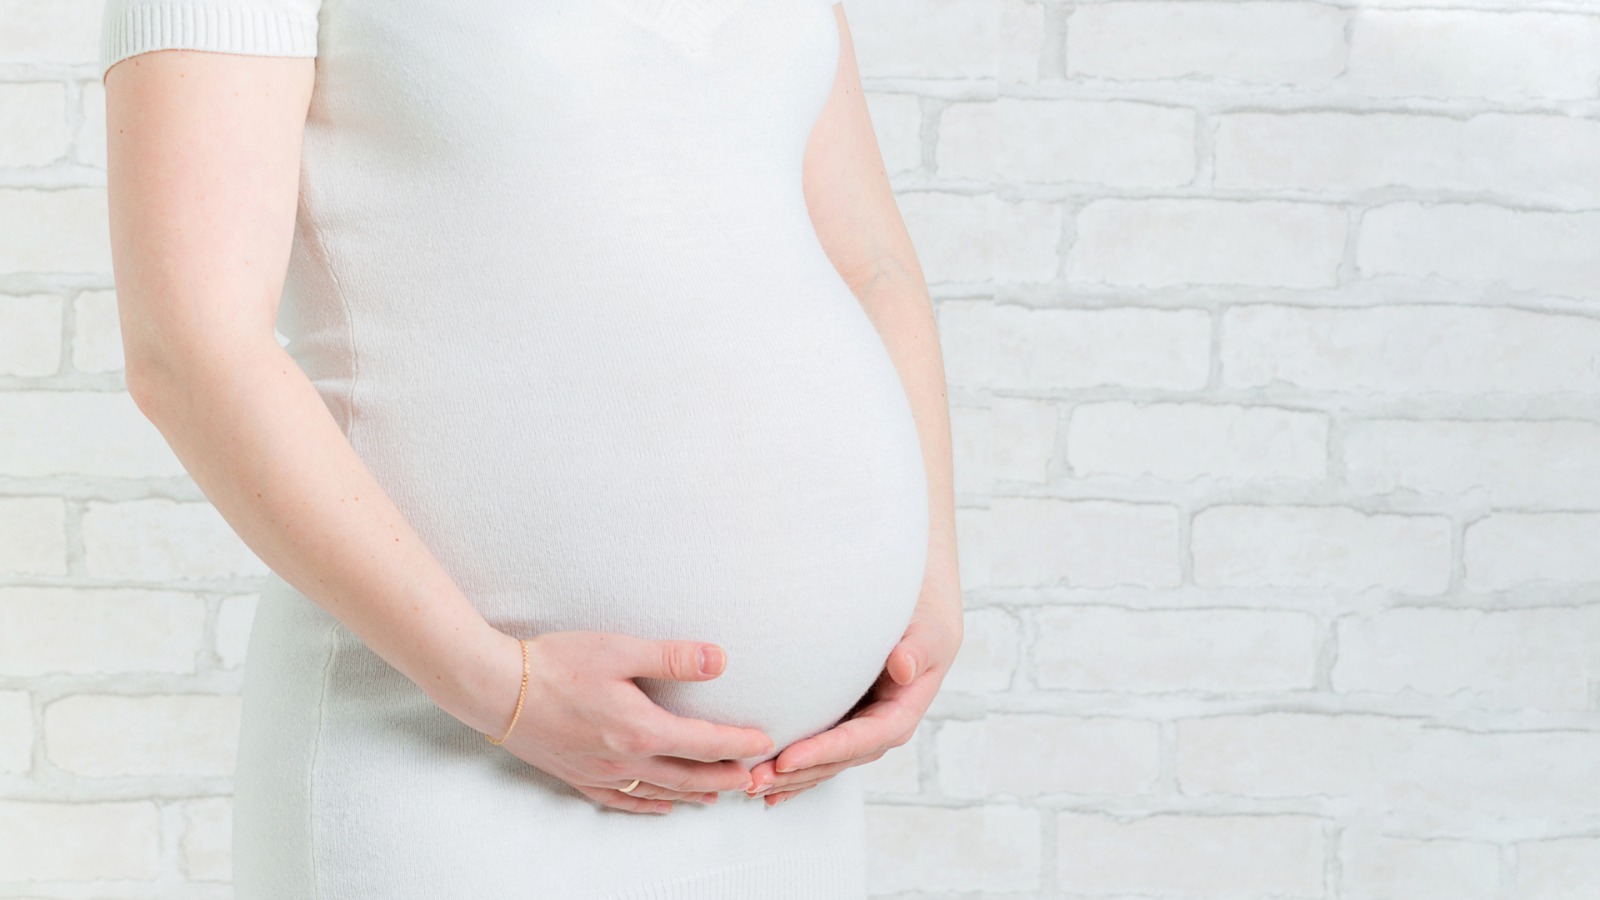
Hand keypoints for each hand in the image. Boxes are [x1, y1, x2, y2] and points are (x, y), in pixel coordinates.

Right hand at [447, 628, 775, 814]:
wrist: (494, 689)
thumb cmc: (555, 664)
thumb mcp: (620, 649)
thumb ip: (673, 657)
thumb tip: (721, 660)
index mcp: (640, 729)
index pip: (704, 743)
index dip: (738, 744)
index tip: (764, 742)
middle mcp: (624, 760)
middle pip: (688, 776)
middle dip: (725, 777)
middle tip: (753, 778)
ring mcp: (600, 774)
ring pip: (659, 792)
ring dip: (693, 794)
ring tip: (718, 795)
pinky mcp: (577, 776)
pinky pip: (622, 801)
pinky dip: (648, 806)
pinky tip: (661, 806)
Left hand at [744, 592, 962, 805]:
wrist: (923, 620)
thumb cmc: (924, 624)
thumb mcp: (928, 632)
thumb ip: (918, 650)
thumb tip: (904, 666)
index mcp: (900, 716)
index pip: (859, 741)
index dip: (823, 752)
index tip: (787, 759)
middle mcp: (879, 732)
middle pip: (835, 762)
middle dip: (795, 775)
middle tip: (753, 782)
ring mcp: (861, 733)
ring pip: (823, 765)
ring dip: (788, 779)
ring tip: (749, 786)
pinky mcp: (845, 725)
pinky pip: (818, 754)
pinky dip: (793, 772)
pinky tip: (766, 787)